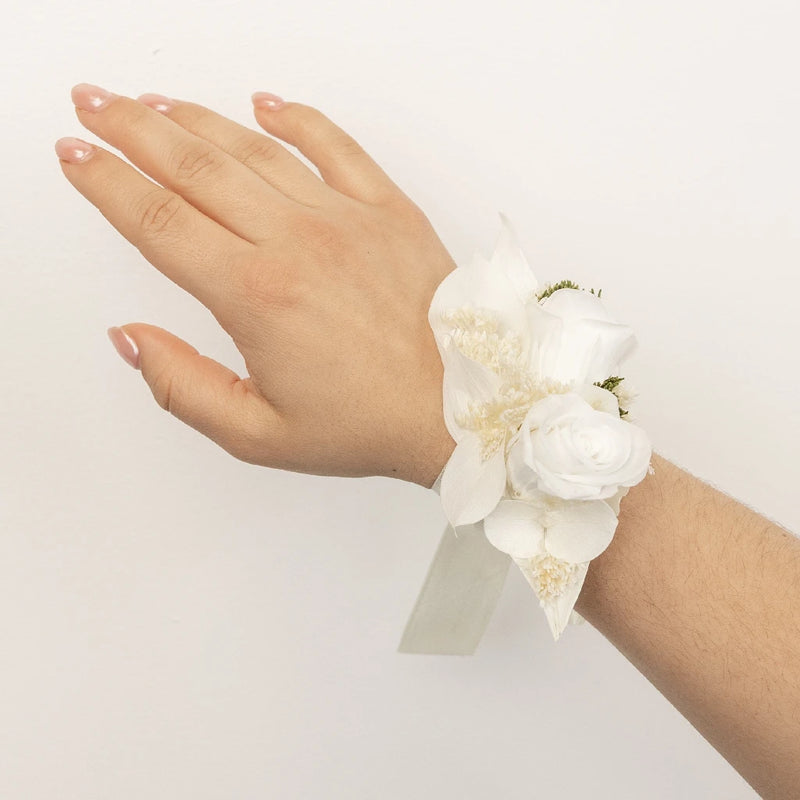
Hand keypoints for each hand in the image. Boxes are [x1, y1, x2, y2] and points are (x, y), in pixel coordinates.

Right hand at [57, 84, 456, 488]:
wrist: (461, 409)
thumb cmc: (367, 425)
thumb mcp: (258, 434)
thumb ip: (182, 387)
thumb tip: (130, 338)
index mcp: (256, 296)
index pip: (158, 222)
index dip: (106, 184)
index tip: (74, 154)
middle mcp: (296, 242)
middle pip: (193, 167)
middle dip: (132, 130)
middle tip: (95, 102)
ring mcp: (346, 218)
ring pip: (254, 148)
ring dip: (195, 118)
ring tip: (153, 102)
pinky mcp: (390, 210)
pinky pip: (336, 145)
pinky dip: (296, 118)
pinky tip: (265, 102)